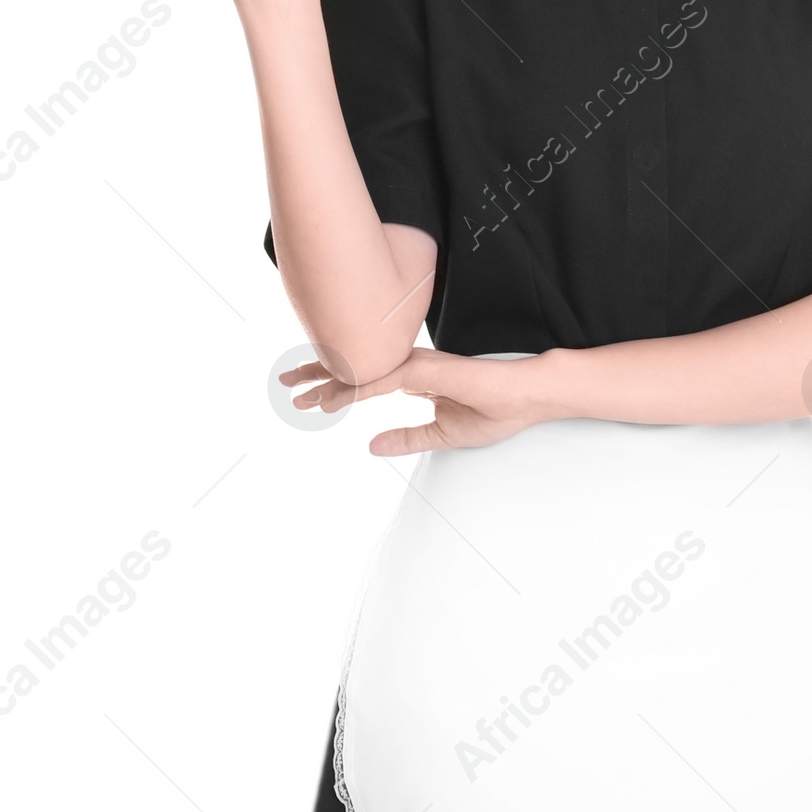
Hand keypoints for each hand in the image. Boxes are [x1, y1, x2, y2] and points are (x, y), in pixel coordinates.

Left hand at [278, 348, 547, 456]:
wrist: (527, 397)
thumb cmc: (495, 411)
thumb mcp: (441, 434)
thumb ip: (405, 437)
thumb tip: (371, 446)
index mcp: (414, 376)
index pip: (365, 375)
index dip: (334, 382)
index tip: (305, 393)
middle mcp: (410, 366)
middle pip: (355, 365)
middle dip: (317, 372)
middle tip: (285, 381)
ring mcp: (417, 365)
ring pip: (362, 372)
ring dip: (327, 381)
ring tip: (296, 391)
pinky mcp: (428, 371)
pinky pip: (383, 381)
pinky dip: (356, 389)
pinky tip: (333, 399)